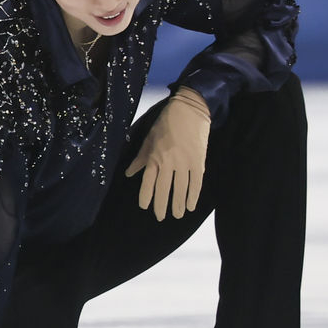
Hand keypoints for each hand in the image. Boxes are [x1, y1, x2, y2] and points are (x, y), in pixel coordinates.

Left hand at [125, 88, 210, 220]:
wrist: (190, 110)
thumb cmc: (166, 123)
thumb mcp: (149, 139)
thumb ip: (141, 158)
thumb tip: (129, 173)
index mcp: (154, 157)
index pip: (148, 183)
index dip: (146, 197)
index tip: (145, 207)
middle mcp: (168, 163)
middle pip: (163, 189)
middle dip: (161, 206)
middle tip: (161, 217)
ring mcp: (184, 163)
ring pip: (180, 189)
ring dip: (178, 204)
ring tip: (177, 215)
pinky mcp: (198, 162)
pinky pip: (195, 183)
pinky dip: (193, 196)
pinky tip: (191, 206)